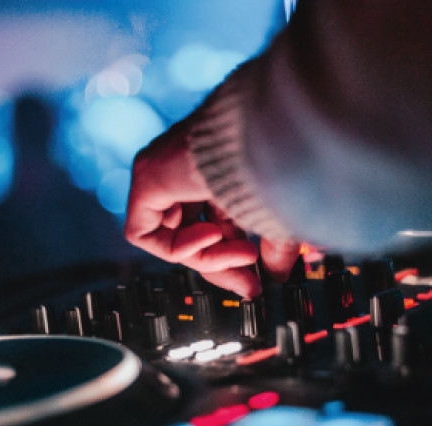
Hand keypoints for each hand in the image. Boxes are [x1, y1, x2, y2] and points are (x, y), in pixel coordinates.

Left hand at [125, 120, 299, 296]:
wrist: (273, 133)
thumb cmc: (285, 161)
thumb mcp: (280, 216)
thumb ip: (276, 247)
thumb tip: (276, 277)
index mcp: (220, 168)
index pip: (216, 222)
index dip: (233, 256)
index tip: (257, 280)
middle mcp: (189, 166)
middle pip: (194, 233)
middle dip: (221, 265)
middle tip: (251, 286)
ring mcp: (164, 168)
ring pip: (173, 238)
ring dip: (211, 257)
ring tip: (248, 254)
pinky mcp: (146, 175)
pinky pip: (146, 234)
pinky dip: (179, 247)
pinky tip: (212, 234)